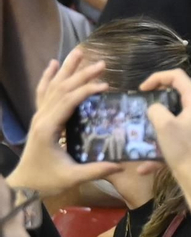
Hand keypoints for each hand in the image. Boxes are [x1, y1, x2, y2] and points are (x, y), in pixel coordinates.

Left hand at [13, 51, 149, 194]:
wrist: (24, 184)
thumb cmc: (47, 180)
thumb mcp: (72, 177)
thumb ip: (96, 170)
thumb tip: (122, 165)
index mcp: (48, 129)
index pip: (68, 102)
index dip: (86, 90)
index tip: (105, 85)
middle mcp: (41, 117)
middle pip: (61, 89)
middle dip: (81, 74)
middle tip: (102, 63)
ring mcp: (38, 116)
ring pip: (52, 86)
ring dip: (66, 69)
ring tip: (80, 52)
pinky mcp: (39, 117)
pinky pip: (43, 92)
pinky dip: (47, 77)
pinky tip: (53, 64)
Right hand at [139, 68, 190, 181]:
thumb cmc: (183, 150)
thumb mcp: (163, 125)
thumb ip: (156, 109)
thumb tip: (155, 109)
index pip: (178, 76)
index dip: (157, 77)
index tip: (141, 89)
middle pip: (178, 95)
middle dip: (157, 100)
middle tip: (142, 107)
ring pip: (176, 117)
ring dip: (158, 124)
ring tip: (143, 132)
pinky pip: (178, 135)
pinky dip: (163, 144)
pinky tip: (146, 166)